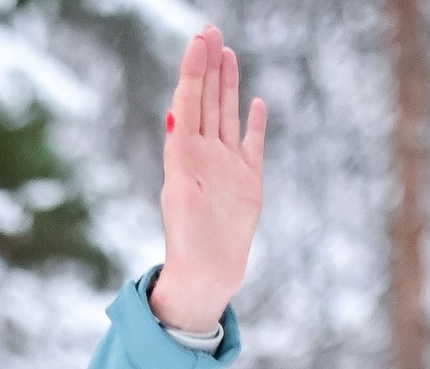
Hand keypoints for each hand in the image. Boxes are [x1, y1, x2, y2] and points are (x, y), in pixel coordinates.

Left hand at [149, 28, 265, 338]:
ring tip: (226, 54)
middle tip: (211, 32)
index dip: (193, 69)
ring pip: (226, 115)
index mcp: (184, 154)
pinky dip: (254, 123)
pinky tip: (256, 102)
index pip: (188, 101)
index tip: (199, 39)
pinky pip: (252, 144)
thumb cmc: (188, 244)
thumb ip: (180, 154)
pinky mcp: (248, 182)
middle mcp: (204, 155)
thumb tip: (174, 116)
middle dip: (208, 66)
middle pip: (206, 100)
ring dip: (226, 85)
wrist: (207, 276)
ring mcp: (227, 167)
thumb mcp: (179, 194)